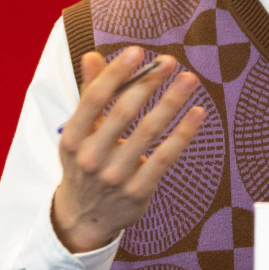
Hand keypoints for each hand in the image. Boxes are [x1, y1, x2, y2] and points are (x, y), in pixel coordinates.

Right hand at [51, 47, 207, 253]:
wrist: (84, 218)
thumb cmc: (85, 164)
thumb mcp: (79, 132)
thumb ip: (89, 94)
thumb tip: (92, 56)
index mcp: (71, 137)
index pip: (94, 99)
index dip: (116, 73)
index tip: (138, 51)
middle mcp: (90, 157)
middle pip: (122, 113)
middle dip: (148, 83)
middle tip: (170, 62)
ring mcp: (115, 176)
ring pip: (148, 132)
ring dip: (171, 102)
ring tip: (189, 80)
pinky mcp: (138, 191)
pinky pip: (165, 157)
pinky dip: (183, 134)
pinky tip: (197, 113)